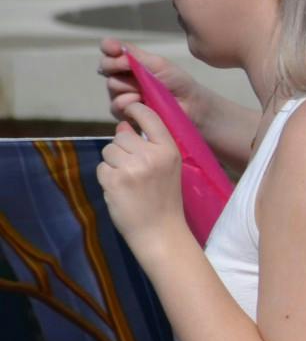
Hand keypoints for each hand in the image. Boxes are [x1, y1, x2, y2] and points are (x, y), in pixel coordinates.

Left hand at [96, 103, 189, 257]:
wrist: (160, 231)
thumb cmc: (164, 199)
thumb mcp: (167, 168)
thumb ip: (148, 146)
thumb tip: (122, 126)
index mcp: (169, 150)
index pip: (149, 117)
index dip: (135, 109)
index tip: (129, 110)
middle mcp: (151, 155)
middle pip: (121, 136)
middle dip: (121, 149)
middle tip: (133, 169)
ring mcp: (132, 168)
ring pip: (108, 151)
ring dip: (113, 164)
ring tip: (127, 181)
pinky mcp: (114, 180)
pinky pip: (101, 168)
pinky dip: (107, 178)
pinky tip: (120, 190)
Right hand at [100, 38, 202, 124]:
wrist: (189, 104)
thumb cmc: (177, 81)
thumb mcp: (157, 63)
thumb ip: (134, 55)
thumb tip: (114, 47)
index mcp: (131, 62)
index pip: (110, 50)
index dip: (109, 47)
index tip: (114, 48)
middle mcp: (123, 76)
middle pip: (105, 66)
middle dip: (117, 66)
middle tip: (133, 69)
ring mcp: (122, 94)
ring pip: (112, 85)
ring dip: (128, 86)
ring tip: (146, 91)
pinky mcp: (125, 112)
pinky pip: (115, 105)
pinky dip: (128, 102)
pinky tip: (141, 101)